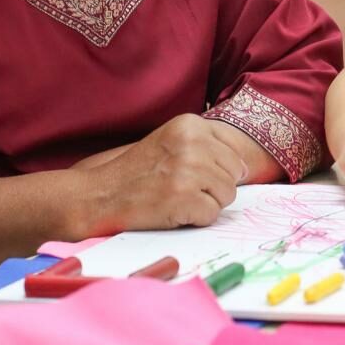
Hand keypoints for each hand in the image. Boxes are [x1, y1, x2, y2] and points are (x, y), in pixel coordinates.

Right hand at [72, 114, 245, 234]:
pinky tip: (171, 210)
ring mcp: (189, 170)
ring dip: (205, 204)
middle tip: (181, 189)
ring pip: (227, 196)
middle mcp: (193, 143)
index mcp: (190, 125)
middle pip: (235, 175)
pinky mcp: (184, 198)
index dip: (220, 170)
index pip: (235, 152)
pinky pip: (212, 216)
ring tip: (175, 198)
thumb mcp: (170, 142)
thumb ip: (206, 145)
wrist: (99, 196)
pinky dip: (195, 219)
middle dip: (214, 188)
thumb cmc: (138, 173)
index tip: (196, 175)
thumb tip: (245, 167)